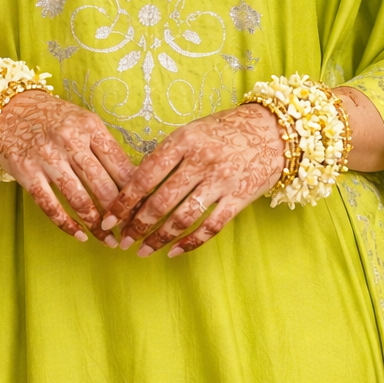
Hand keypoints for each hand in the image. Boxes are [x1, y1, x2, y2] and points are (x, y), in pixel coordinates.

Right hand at [0, 92, 133, 244]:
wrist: (8, 110)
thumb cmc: (53, 119)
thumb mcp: (82, 122)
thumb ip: (103, 147)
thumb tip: (131, 182)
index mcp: (90, 126)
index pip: (120, 165)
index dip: (135, 192)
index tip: (142, 210)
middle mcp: (70, 140)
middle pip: (103, 186)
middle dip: (119, 214)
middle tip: (129, 232)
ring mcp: (47, 157)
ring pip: (79, 199)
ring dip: (96, 225)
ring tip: (108, 240)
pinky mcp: (26, 172)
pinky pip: (50, 205)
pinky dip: (66, 224)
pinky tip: (79, 235)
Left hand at [100, 103, 283, 257]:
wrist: (274, 131)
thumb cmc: (225, 130)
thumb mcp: (192, 131)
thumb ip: (167, 155)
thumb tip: (134, 186)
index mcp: (184, 140)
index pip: (145, 176)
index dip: (124, 201)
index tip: (108, 219)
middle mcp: (202, 160)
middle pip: (161, 201)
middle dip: (137, 226)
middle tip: (122, 241)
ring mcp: (222, 181)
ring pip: (182, 217)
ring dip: (159, 238)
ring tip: (142, 250)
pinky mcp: (239, 198)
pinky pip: (210, 227)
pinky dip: (189, 243)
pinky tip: (173, 252)